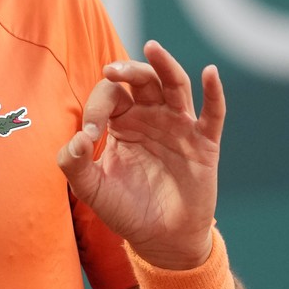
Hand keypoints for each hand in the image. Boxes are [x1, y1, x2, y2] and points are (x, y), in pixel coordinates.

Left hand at [55, 40, 225, 269]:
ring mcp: (179, 127)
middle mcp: (150, 117)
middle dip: (127, 71)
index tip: (89, 136)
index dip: (96, 109)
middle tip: (111, 70)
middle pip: (142, 80)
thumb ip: (74, 163)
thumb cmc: (124, 209)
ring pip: (174, 85)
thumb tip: (78, 138)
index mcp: (121, 122)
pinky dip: (214, 92)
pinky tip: (209, 72)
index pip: (109, 96)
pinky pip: (212, 113)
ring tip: (152, 48)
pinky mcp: (204, 143)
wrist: (160, 240)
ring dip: (164, 65)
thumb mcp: (91, 188)